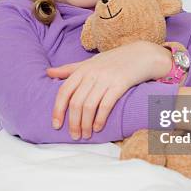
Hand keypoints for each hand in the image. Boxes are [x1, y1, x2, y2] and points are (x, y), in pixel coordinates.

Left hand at [46, 40, 170, 139]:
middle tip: (74, 136)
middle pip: (76, 102)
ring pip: (89, 106)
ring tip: (86, 135)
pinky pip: (106, 105)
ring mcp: (106, 79)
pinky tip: (98, 128)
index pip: (64, 91)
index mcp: (82, 69)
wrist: (142, 54)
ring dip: (86, 124)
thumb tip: (48, 73)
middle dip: (73, 122)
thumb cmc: (114, 60)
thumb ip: (69, 69)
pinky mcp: (120, 84)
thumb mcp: (90, 62)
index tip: (56, 125)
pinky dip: (100, 119)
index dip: (58, 110)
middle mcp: (92, 74)